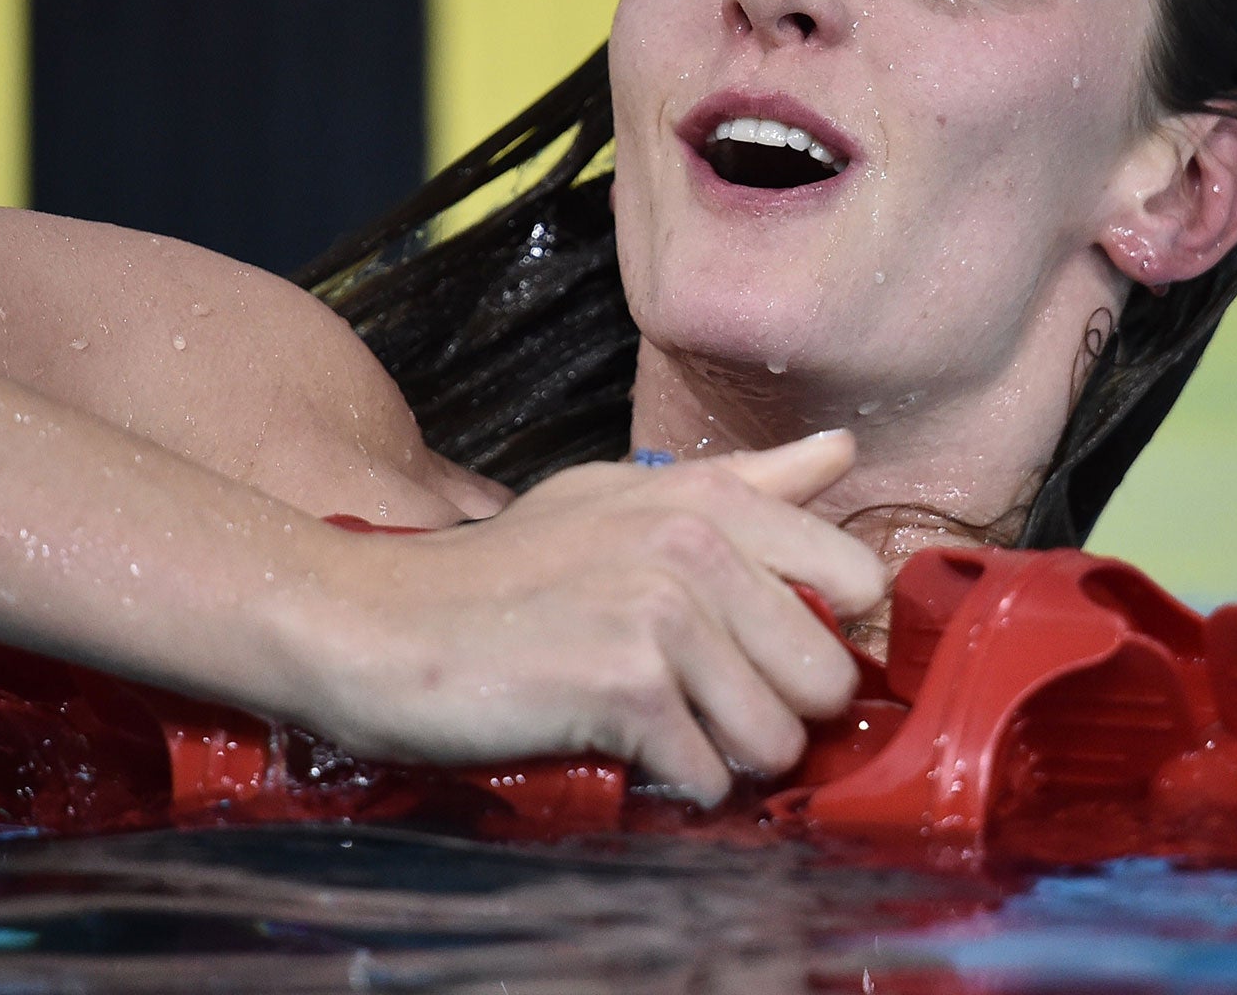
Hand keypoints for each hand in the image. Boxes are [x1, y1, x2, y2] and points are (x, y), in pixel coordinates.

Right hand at [285, 430, 884, 804]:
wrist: (377, 626)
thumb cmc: (500, 575)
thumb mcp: (617, 500)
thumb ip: (744, 483)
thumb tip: (844, 450)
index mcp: (705, 495)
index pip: (859, 578)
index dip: (819, 634)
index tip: (759, 650)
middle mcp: (694, 541)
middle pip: (827, 677)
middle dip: (773, 711)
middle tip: (691, 700)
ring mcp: (661, 610)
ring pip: (777, 740)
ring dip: (721, 758)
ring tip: (651, 725)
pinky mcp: (625, 684)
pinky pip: (710, 777)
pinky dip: (669, 785)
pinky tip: (617, 749)